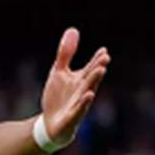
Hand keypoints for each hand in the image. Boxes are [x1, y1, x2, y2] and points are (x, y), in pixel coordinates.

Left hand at [39, 28, 110, 146]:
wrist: (50, 125)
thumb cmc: (58, 98)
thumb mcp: (59, 72)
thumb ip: (66, 53)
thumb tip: (73, 29)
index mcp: (80, 81)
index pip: (91, 68)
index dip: (97, 60)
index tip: (103, 50)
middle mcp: (82, 92)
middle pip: (91, 79)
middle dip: (97, 69)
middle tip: (105, 59)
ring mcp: (78, 106)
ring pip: (87, 93)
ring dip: (93, 82)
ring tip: (100, 71)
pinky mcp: (71, 118)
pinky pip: (78, 110)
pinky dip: (83, 103)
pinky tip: (88, 95)